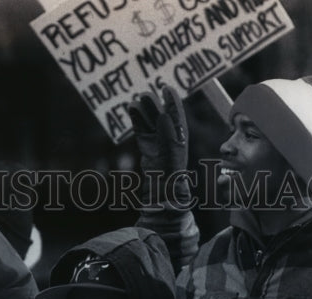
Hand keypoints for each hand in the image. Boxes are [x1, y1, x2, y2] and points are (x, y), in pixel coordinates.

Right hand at [130, 86, 190, 210]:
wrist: (162, 197)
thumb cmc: (171, 179)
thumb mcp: (171, 156)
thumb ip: (167, 135)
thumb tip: (163, 115)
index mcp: (180, 140)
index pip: (176, 118)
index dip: (172, 103)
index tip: (167, 88)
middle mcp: (170, 140)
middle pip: (162, 118)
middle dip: (155, 105)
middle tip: (146, 94)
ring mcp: (157, 145)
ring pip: (151, 122)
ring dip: (144, 110)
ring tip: (137, 99)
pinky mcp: (147, 149)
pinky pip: (142, 130)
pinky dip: (137, 119)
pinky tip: (132, 109)